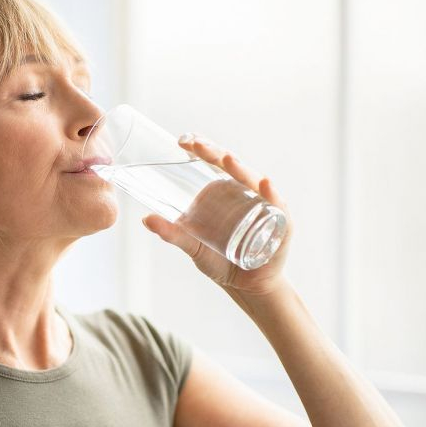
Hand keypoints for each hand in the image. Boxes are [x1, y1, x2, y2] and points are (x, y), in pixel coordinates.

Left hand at [141, 133, 293, 296]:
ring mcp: (263, 205)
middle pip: (232, 166)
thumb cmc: (219, 261)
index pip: (214, 162)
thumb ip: (172, 233)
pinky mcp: (279, 224)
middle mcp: (244, 193)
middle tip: (197, 145)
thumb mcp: (192, 246)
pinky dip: (272, 195)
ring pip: (253, 181)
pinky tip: (265, 186)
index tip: (183, 140)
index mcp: (224, 192)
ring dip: (241, 169)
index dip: (201, 149)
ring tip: (227, 159)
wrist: (244, 286)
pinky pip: (277, 206)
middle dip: (215, 153)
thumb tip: (146, 219)